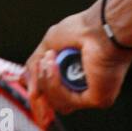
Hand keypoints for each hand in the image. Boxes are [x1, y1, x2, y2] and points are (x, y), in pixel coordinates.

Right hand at [24, 1, 131, 124]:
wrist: (102, 26)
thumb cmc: (83, 28)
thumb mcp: (49, 44)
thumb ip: (35, 67)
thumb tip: (30, 93)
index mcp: (79, 76)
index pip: (55, 96)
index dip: (39, 93)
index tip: (29, 86)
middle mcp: (87, 88)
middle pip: (53, 103)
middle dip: (42, 85)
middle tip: (42, 63)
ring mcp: (93, 95)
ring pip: (57, 103)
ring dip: (47, 81)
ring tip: (50, 58)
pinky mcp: (98, 99)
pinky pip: (67, 101)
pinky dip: (55, 85)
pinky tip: (53, 66)